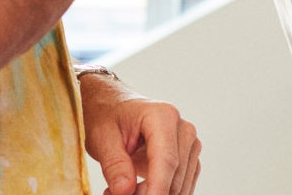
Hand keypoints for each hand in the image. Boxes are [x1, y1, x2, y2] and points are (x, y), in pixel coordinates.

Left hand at [81, 71, 200, 194]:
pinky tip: (134, 189)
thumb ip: (114, 164)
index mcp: (162, 116)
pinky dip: (158, 192)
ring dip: (151, 194)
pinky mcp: (189, 157)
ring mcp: (189, 143)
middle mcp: (183, 128)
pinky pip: (180, 186)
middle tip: (112, 194)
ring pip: (178, 186)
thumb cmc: (107, 116)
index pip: (166, 160)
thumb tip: (125, 192)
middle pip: (174, 177)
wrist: (115, 105)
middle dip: (146, 194)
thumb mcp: (101, 138)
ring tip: (119, 189)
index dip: (157, 189)